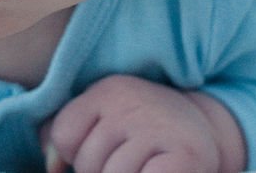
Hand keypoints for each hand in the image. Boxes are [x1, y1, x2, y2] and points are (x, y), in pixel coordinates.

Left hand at [40, 75, 244, 172]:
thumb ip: (66, 136)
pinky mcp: (186, 154)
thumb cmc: (142, 131)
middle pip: (87, 162)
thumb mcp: (104, 120)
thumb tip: (51, 166)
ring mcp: (158, 128)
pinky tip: (156, 170)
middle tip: (129, 162)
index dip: (74, 156)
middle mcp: (131, 103)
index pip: (63, 135)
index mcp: (107, 91)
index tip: (98, 154)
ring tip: (143, 167)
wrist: (205, 130)